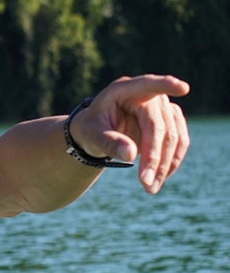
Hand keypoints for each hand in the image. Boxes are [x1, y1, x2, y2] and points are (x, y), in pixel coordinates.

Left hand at [70, 75, 189, 192]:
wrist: (96, 132)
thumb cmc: (90, 129)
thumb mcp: (91, 135)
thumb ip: (108, 142)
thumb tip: (130, 154)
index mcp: (123, 90)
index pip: (147, 84)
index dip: (165, 85)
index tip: (182, 88)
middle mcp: (147, 95)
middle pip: (159, 126)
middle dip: (154, 157)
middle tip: (145, 183)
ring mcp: (161, 107)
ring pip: (173, 136)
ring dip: (165, 164)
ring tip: (151, 187)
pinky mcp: (170, 121)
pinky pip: (179, 141)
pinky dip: (171, 161)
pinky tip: (159, 178)